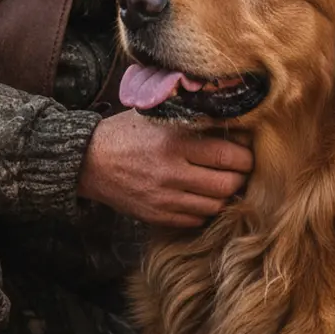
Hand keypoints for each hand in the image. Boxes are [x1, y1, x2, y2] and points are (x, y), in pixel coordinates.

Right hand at [78, 110, 252, 226]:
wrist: (89, 161)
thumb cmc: (127, 131)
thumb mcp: (158, 113)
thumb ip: (192, 115)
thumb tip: (235, 118)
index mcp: (174, 141)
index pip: (229, 155)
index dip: (245, 155)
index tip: (246, 149)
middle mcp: (172, 172)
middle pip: (228, 185)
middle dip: (240, 177)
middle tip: (239, 168)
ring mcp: (165, 199)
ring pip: (215, 206)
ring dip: (224, 195)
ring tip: (221, 181)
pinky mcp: (157, 217)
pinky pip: (196, 220)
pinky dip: (204, 209)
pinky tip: (200, 194)